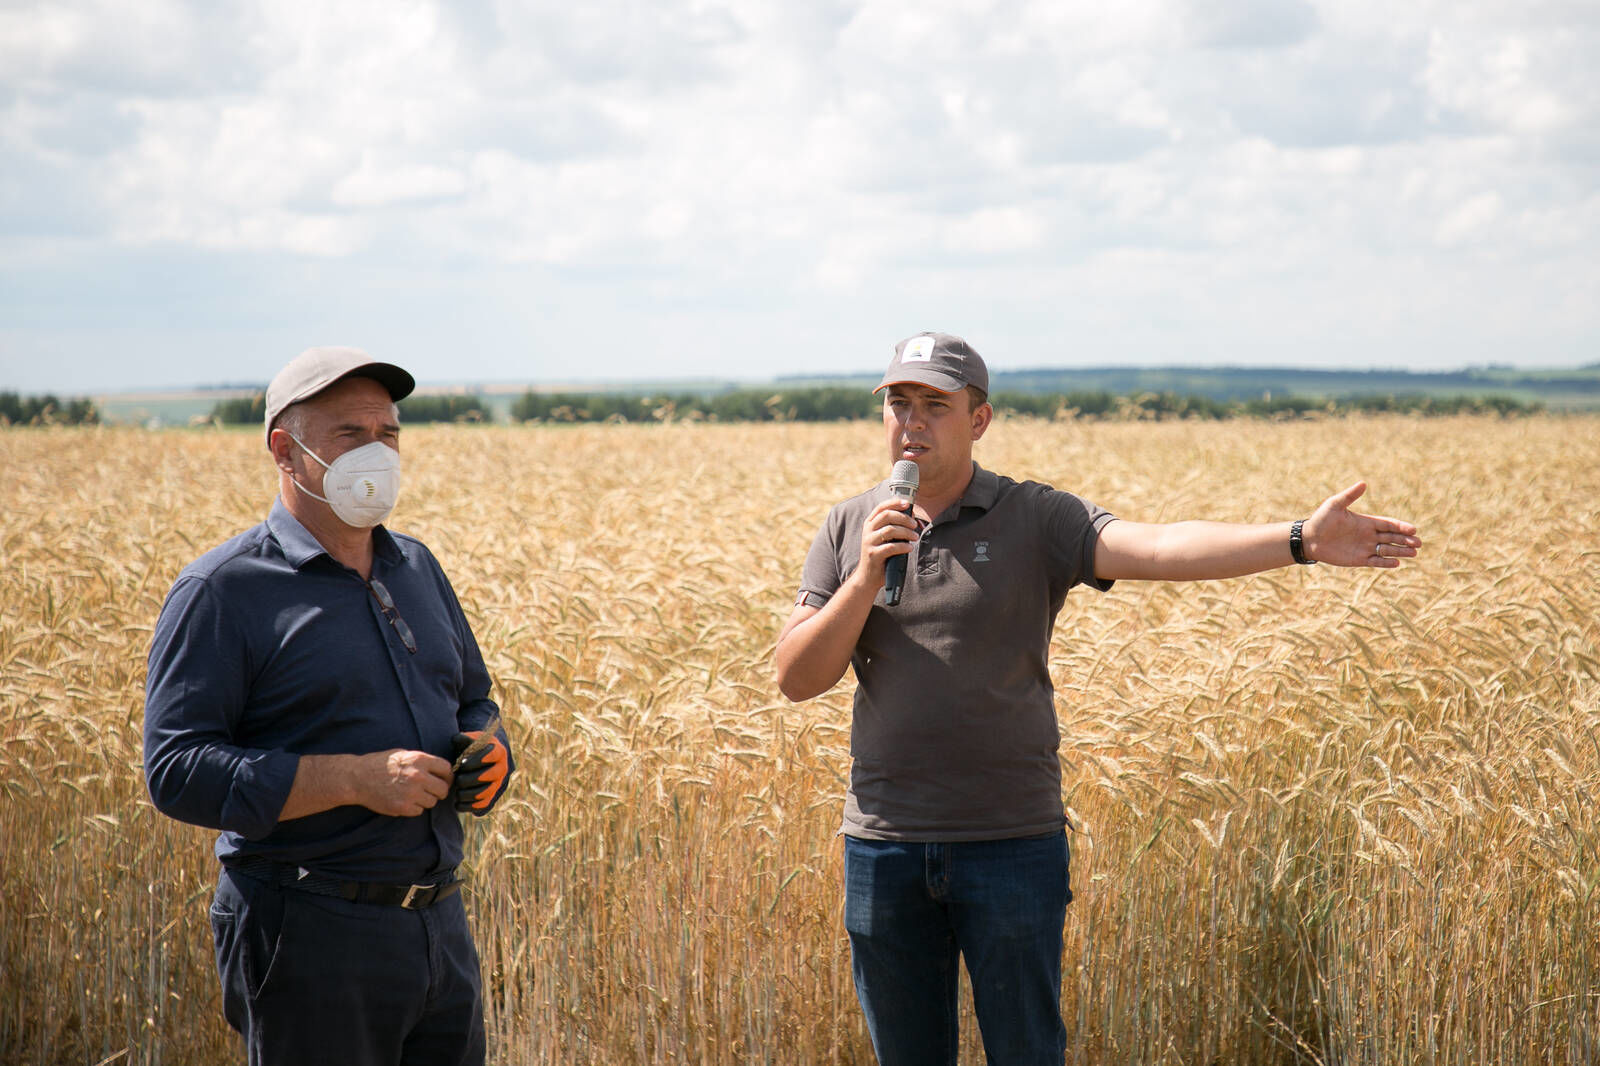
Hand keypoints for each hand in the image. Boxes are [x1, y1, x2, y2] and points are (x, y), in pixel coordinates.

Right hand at [350, 749, 454, 816]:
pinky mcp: (403, 807)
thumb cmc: (380, 764)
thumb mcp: (403, 754)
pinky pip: (419, 811)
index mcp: (420, 760)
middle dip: (439, 790)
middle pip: (443, 789)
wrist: (358, 778)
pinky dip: (414, 808)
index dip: (447, 775)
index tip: (443, 779)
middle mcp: (418, 776)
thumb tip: (441, 770)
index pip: (447, 769)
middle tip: (431, 790)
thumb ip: (422, 762)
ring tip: (413, 794)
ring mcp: (411, 793)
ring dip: (426, 800)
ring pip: (432, 802)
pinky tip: (404, 800)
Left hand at [449, 731, 509, 814]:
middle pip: (490, 776)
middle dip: (471, 779)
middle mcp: (502, 768)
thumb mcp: (469, 740)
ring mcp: (498, 783)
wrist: (479, 760)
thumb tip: (457, 739)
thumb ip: (463, 738)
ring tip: (457, 793)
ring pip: (487, 792)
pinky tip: (458, 804)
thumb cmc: (471, 748)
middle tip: (458, 779)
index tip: (463, 763)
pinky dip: (470, 806)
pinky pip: (483, 804)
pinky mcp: (492, 796)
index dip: (479, 760)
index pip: (492, 755)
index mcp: (498, 751)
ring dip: (469, 794)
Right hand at [854, 499, 919, 585]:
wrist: (867, 576)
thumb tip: (912, 517)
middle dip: (904, 518)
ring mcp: (869, 542)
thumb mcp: (885, 538)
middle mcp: (868, 530)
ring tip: (915, 537)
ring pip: (890, 530)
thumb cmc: (880, 555)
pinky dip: (903, 546)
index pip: (881, 507)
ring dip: (906, 532)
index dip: (895, 503)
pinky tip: (909, 548)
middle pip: (887, 516)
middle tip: (915, 525)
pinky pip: (891, 547)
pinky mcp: (873, 554)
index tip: (907, 503)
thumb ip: (895, 526)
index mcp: (870, 523)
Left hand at [1303, 482, 1421, 567]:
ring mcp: (1365, 548)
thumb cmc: (1321, 519)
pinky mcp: (1359, 559)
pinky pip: (1376, 561)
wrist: (1309, 538)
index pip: (1389, 524)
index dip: (1401, 527)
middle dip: (1406, 540)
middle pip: (1392, 538)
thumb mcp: (1335, 505)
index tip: (1412, 530)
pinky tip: (1396, 563)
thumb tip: (1363, 483)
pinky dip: (1386, 562)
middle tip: (1418, 543)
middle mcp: (1369, 535)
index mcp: (1366, 522)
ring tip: (1414, 553)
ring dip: (1400, 552)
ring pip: (1387, 550)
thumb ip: (1350, 496)